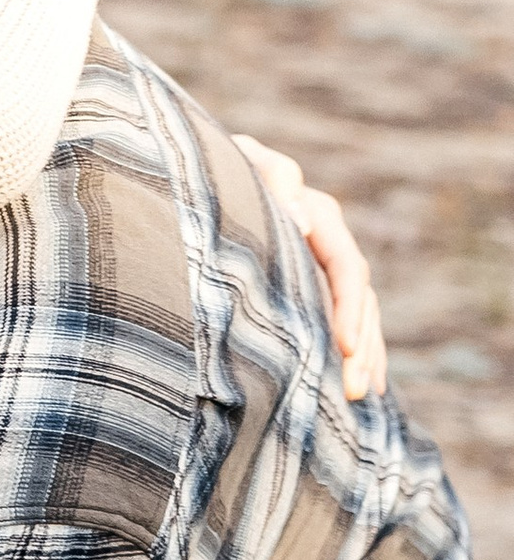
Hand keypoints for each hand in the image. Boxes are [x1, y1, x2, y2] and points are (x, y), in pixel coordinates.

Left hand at [231, 135, 388, 401]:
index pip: (346, 266)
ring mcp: (321, 260)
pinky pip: (346, 318)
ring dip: (364, 354)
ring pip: (358, 312)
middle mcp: (327, 238)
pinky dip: (357, 350)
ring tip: (361, 396)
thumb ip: (273, 180)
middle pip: (358, 297)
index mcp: (316, 213)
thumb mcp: (239, 164)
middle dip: (360, 345)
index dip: (349, 307)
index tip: (344, 348)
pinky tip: (364, 385)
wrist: (195, 172)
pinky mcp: (310, 281)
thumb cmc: (211, 168)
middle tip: (353, 390)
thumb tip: (301, 223)